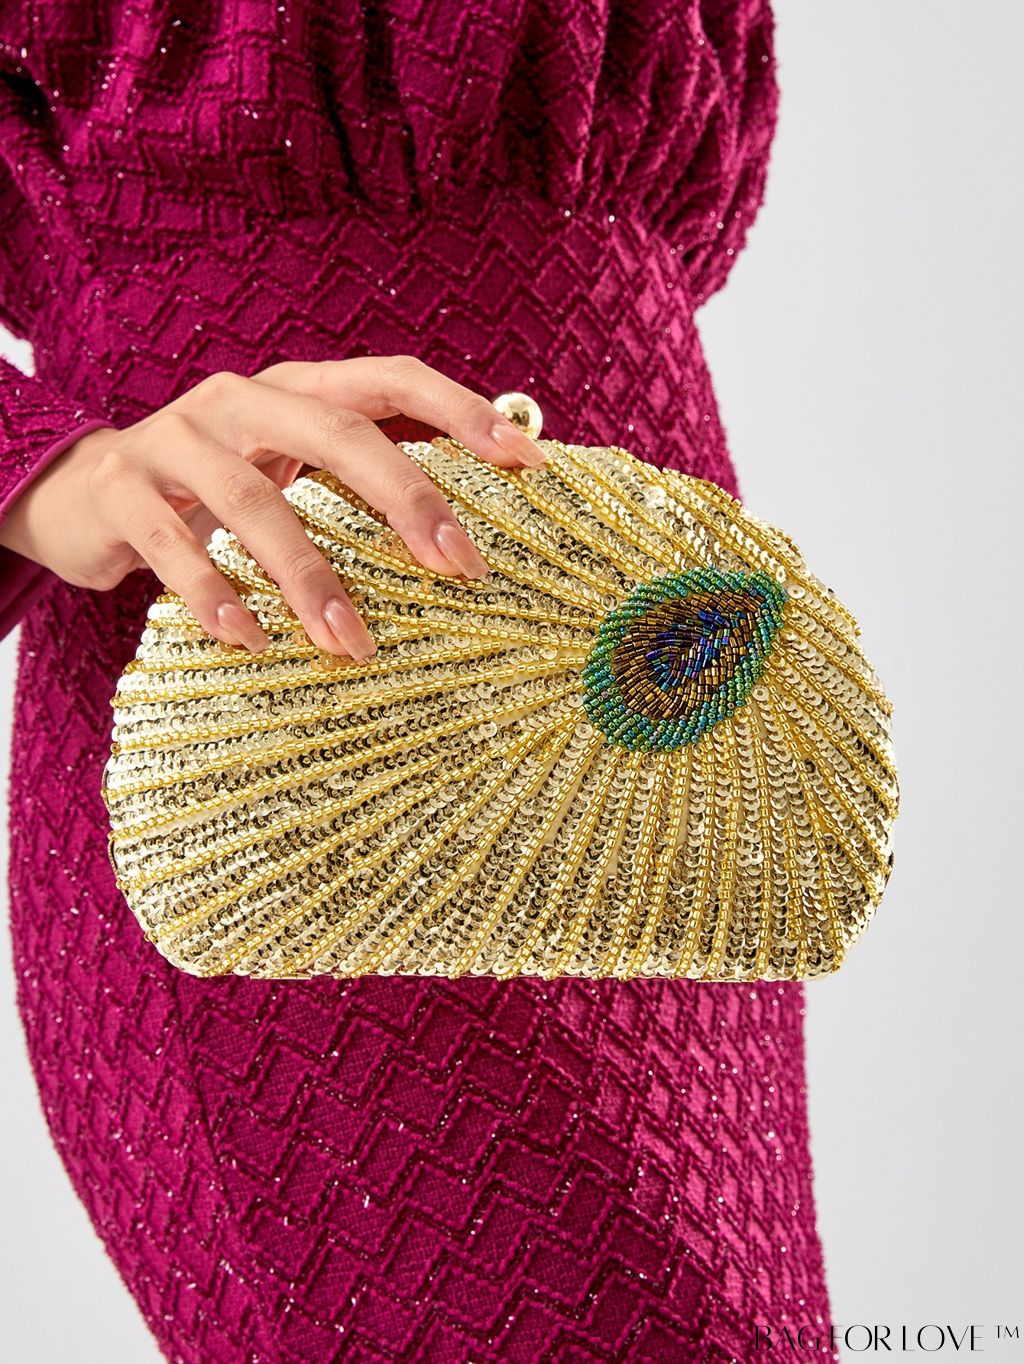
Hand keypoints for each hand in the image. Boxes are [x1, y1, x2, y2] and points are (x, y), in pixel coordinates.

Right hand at [0, 356, 546, 657]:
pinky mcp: (121, 492)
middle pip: (336, 432)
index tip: (527, 460)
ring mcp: (176, 441)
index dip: (460, 409)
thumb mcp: (290, 468)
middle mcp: (240, 401)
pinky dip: (214, 594)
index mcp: (296, 390)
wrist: (86, 494)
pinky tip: (251, 640)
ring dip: (310, 576)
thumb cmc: (216, 489)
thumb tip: (465, 532)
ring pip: (254, 500)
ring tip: (353, 644)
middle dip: (406, 498)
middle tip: (461, 568)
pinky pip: (173, 544)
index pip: (391, 379)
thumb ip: (358, 479)